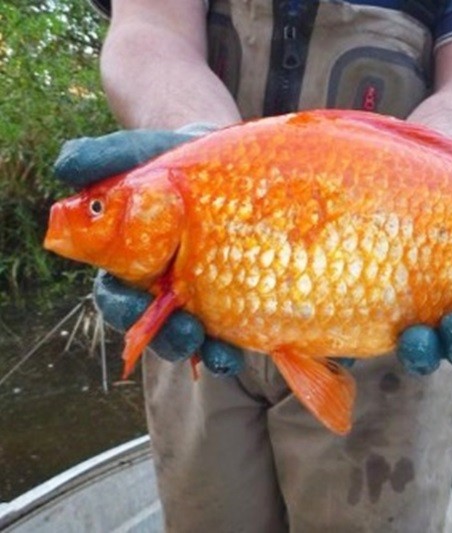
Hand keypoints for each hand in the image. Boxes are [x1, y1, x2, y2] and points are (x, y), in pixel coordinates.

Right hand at [54, 126, 244, 375]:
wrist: (230, 159)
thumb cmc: (176, 158)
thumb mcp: (142, 152)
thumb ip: (104, 158)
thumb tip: (66, 171)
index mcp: (131, 260)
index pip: (117, 294)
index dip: (122, 306)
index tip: (135, 304)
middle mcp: (162, 285)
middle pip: (155, 325)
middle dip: (167, 337)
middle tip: (186, 333)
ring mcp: (200, 294)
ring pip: (191, 334)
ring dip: (201, 349)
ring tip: (219, 353)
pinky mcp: (235, 296)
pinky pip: (230, 331)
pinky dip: (231, 346)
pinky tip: (239, 350)